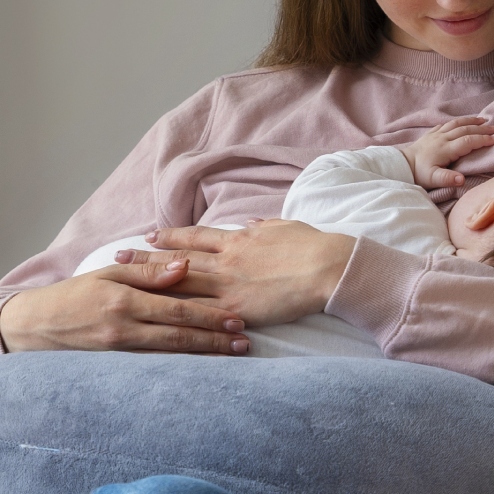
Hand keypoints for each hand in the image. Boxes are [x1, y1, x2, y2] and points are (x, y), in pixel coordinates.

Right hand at [0, 260, 250, 354]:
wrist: (36, 325)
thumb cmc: (78, 292)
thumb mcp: (110, 272)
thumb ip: (149, 271)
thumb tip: (185, 265)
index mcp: (126, 299)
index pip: (177, 308)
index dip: (210, 315)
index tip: (237, 319)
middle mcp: (125, 327)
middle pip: (179, 335)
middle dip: (215, 339)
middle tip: (244, 341)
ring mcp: (120, 349)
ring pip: (171, 354)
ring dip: (204, 355)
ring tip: (232, 354)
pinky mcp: (115, 364)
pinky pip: (154, 365)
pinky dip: (181, 366)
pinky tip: (202, 367)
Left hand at [115, 220, 356, 326]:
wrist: (327, 266)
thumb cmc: (311, 244)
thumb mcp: (285, 225)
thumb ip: (264, 225)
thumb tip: (251, 222)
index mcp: (239, 239)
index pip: (196, 237)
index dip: (171, 237)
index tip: (149, 235)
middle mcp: (227, 260)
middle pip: (178, 260)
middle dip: (146, 259)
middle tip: (118, 258)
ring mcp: (229, 285)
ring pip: (181, 284)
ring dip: (151, 284)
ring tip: (125, 283)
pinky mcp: (237, 309)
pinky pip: (201, 314)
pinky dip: (177, 316)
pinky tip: (156, 320)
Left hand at [401, 116, 493, 188]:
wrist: (402, 165)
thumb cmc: (419, 174)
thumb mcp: (433, 179)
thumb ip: (447, 179)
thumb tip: (461, 180)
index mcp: (445, 149)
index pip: (468, 141)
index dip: (482, 139)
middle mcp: (442, 138)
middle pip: (465, 130)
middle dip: (481, 128)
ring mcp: (436, 134)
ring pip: (457, 124)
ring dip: (471, 121)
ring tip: (483, 119)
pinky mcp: (431, 134)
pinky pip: (447, 123)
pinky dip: (458, 121)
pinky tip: (464, 121)